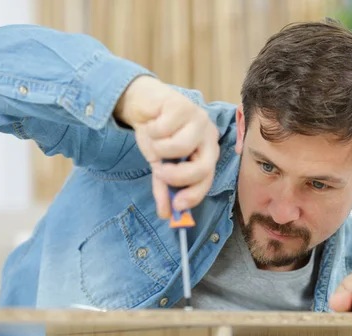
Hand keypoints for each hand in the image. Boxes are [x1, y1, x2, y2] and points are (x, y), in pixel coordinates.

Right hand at [114, 75, 219, 217]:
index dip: (194, 195)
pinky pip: (164, 128)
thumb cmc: (157, 136)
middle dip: (178, 176)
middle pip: (202, 166)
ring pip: (180, 147)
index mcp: (207, 152)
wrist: (143, 105)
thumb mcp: (159, 166)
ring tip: (154, 140)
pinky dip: (151, 130)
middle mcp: (209, 136)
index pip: (207, 179)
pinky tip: (152, 123)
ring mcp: (199, 119)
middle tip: (160, 172)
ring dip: (159, 148)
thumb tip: (166, 215)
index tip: (177, 207)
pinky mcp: (183, 105)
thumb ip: (164, 188)